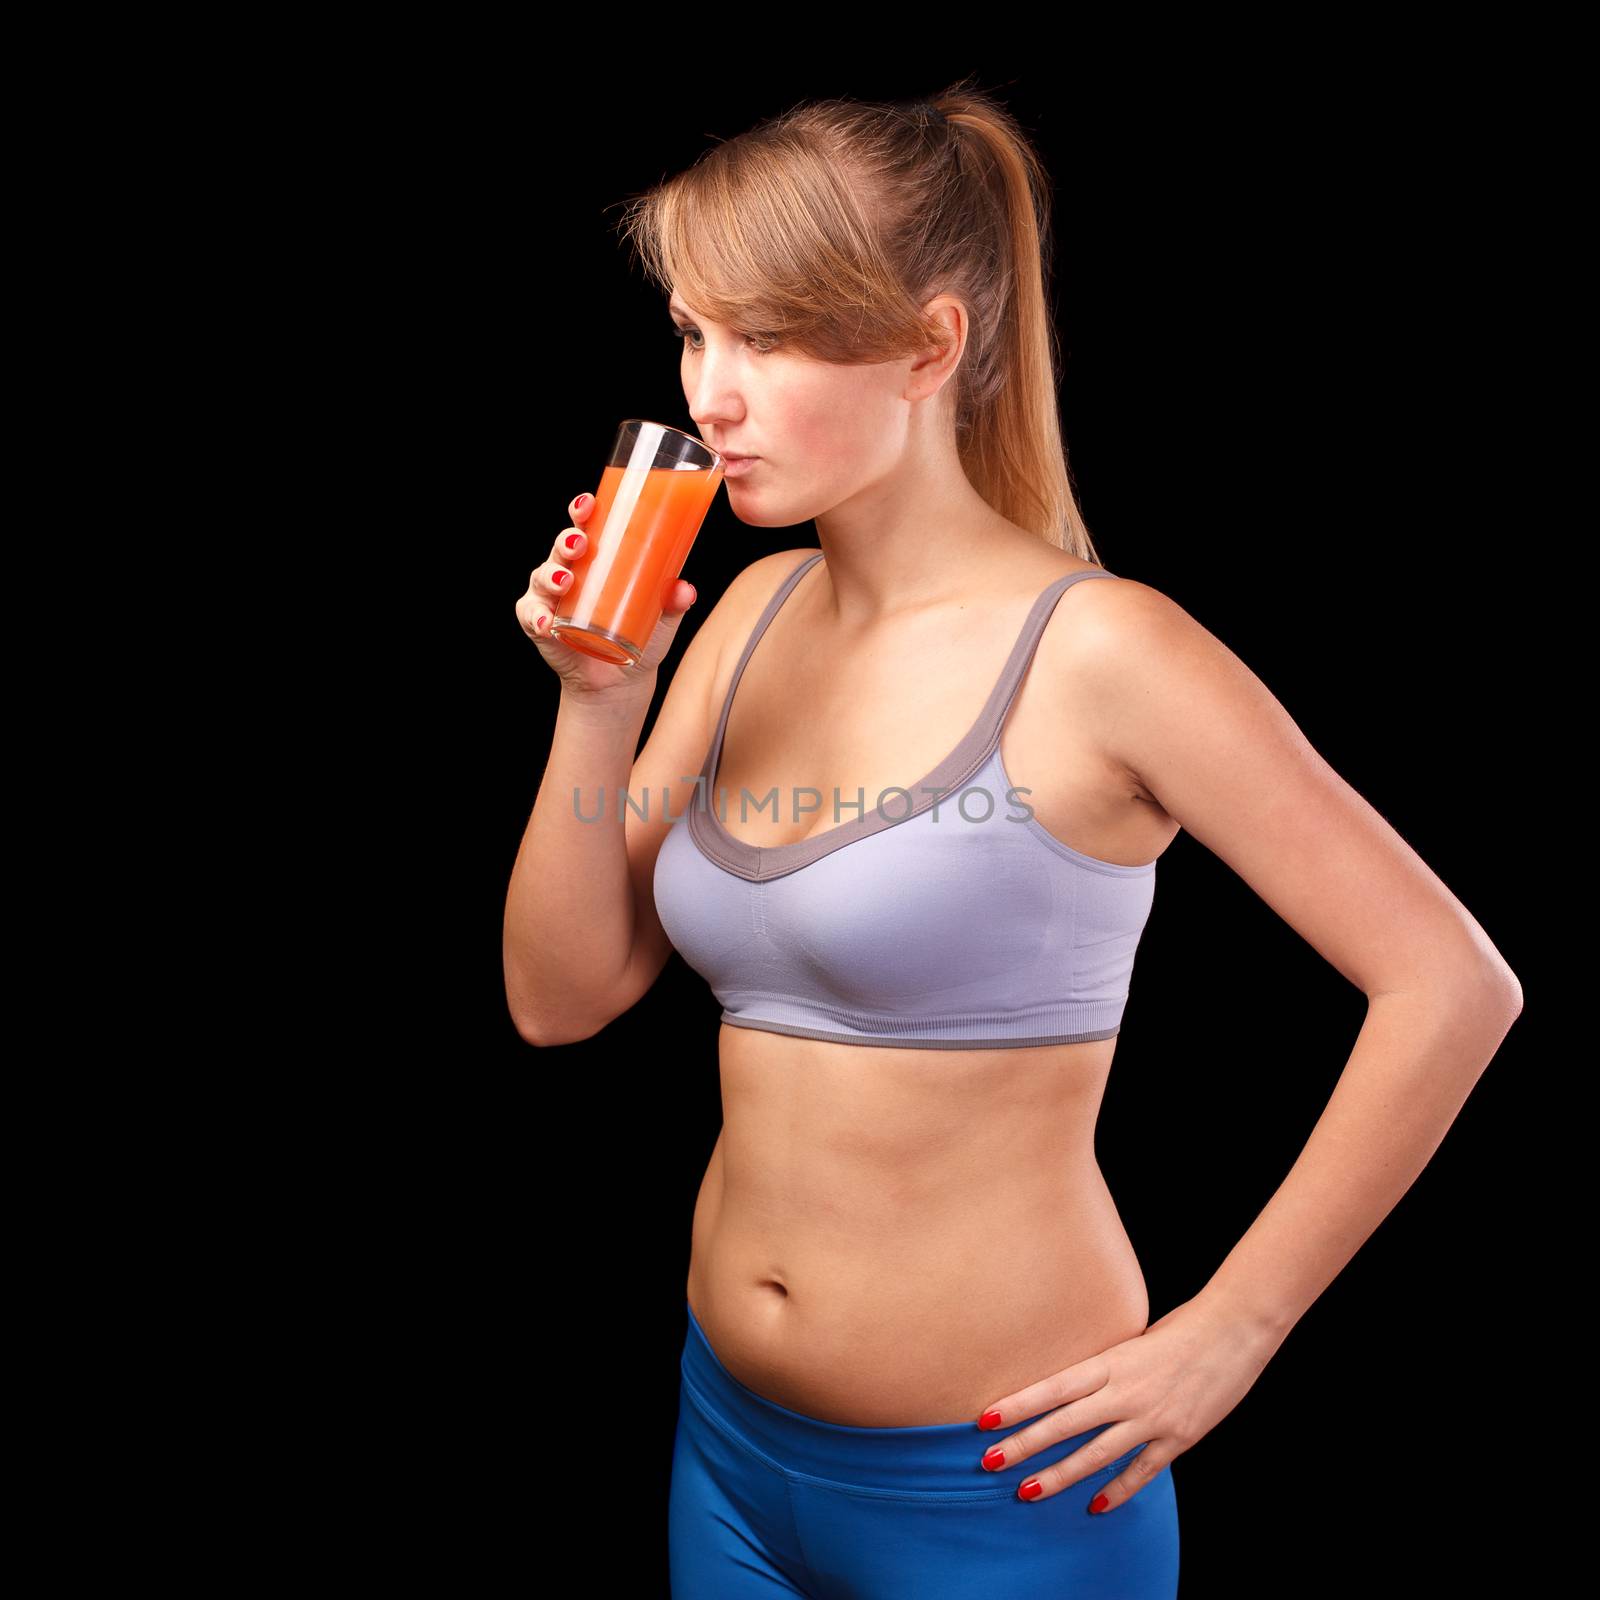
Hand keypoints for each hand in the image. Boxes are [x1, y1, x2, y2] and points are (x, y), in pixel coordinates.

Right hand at [518, 491, 698, 697]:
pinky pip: (530, 616)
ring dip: (551, 576)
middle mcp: (569, 569)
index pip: (586, 526)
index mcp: (596, 558)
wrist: (619, 680)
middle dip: (567, 540)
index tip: (589, 503)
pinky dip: (535, 618)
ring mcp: (550, 596)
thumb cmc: (638, 635)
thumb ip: (672, 602)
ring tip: (565, 582)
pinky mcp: (538, 624)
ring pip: (543, 576)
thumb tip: (684, 589)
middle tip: (581, 544)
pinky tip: (546, 622)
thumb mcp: (661, 618)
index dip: (583, 510)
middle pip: (562, 545)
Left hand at [974, 1295, 1283, 1510]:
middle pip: (1065, 1424)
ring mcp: (1153, 1418)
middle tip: (990, 1462)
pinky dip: (1117, 1490)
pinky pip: (1141, 1471)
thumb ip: (1103, 1365)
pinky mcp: (1179, 1438)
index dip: (1018, 1405)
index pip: (1053, 1387)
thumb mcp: (1130, 1338)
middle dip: (1025, 1445)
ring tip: (1028, 1491)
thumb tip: (1070, 1385)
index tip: (985, 1419)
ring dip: (1060, 1475)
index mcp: (1111, 1361)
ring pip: (1096, 1454)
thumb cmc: (1180, 1326)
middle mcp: (1126, 1391)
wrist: (1234, 1329)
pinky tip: (1095, 1504)